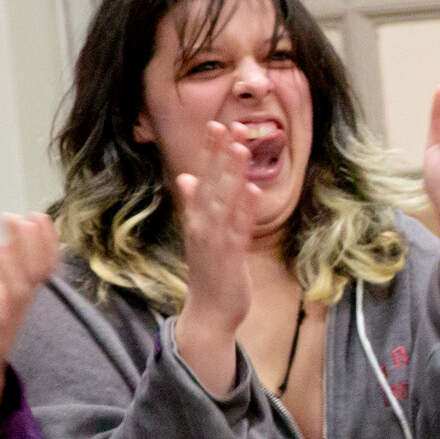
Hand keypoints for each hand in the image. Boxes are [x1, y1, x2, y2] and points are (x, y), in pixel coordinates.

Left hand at [0, 213, 59, 434]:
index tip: (39, 214)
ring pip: (15, 295)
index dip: (43, 242)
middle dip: (28, 245)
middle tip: (18, 217)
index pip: (40, 268)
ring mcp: (4, 330)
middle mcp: (18, 313)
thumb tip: (8, 243)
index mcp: (18, 301)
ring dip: (5, 266)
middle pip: (32, 276)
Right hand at [175, 121, 261, 395]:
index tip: (217, 125)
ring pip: (222, 201)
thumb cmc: (210, 270)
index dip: (210, 152)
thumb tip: (187, 176)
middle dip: (219, 155)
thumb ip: (195, 204)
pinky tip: (253, 190)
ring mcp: (213, 240)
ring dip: (231, 175)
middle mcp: (201, 225)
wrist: (209, 313)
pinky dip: (243, 210)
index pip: (203, 178)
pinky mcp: (228, 257)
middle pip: (210, 184)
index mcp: (196, 217)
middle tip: (228, 125)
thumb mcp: (201, 234)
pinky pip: (237, 229)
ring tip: (241, 148)